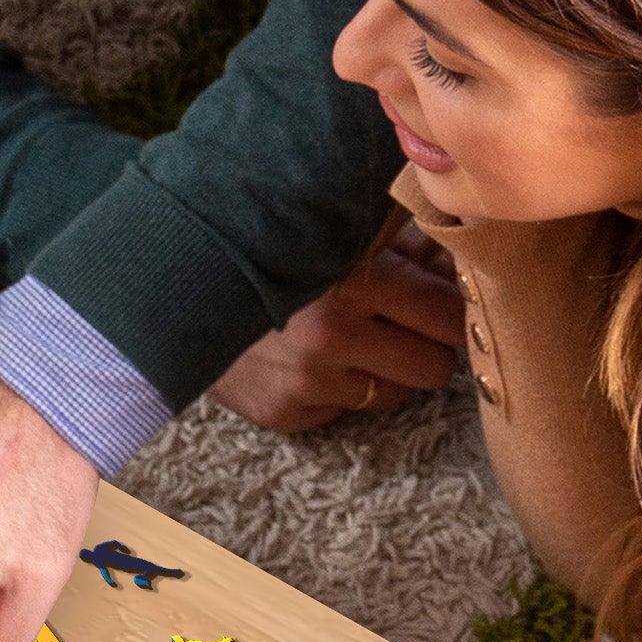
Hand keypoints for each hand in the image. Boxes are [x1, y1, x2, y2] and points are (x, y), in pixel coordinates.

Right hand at [209, 232, 465, 432]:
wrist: (176, 282)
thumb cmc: (272, 247)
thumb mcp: (339, 229)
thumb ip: (405, 243)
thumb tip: (465, 256)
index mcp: (358, 278)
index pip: (450, 317)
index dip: (451, 310)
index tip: (440, 302)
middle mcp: (335, 335)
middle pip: (436, 366)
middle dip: (427, 346)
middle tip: (405, 325)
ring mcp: (309, 381)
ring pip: (396, 395)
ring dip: (385, 370)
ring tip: (352, 338)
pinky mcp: (286, 412)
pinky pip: (347, 412)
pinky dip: (340, 389)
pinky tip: (312, 358)